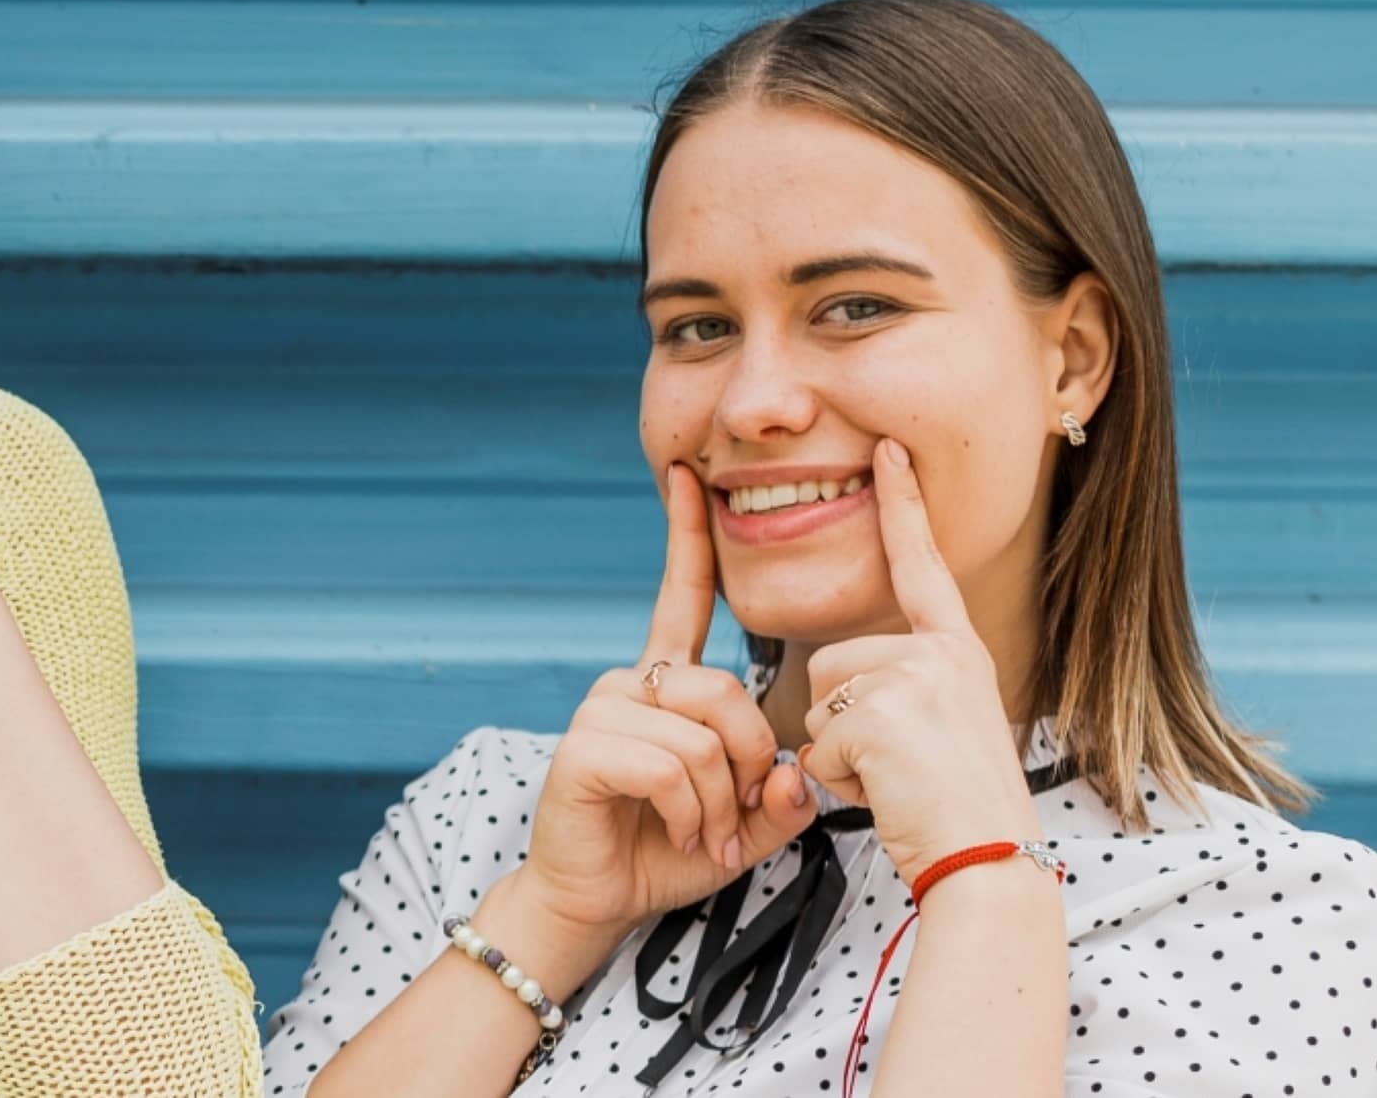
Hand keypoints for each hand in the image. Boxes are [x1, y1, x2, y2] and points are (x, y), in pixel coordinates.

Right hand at [504, 464, 820, 960]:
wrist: (596, 899)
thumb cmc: (665, 851)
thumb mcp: (745, 823)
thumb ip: (781, 793)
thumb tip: (793, 767)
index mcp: (665, 684)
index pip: (682, 598)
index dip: (687, 538)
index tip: (688, 478)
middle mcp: (629, 683)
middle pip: (723, 691)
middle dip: (746, 762)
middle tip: (732, 813)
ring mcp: (600, 710)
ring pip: (702, 735)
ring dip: (717, 799)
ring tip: (699, 831)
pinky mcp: (583, 747)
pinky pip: (669, 766)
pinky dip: (688, 812)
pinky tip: (676, 832)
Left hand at [801, 438, 1042, 882]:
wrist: (988, 861)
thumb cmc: (960, 811)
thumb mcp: (945, 728)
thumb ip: (905, 689)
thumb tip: (842, 687)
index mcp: (959, 653)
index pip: (922, 568)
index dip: (903, 507)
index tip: (887, 449)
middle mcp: (942, 655)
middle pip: (831, 663)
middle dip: (841, 723)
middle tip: (902, 766)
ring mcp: (913, 679)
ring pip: (818, 701)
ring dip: (838, 752)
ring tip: (897, 780)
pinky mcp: (882, 713)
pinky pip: (816, 741)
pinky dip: (837, 778)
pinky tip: (887, 793)